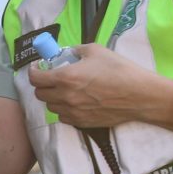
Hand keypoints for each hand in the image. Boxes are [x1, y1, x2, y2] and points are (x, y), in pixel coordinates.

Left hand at [28, 43, 151, 127]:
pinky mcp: (82, 123)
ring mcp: (73, 113)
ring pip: (51, 107)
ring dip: (53, 98)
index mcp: (65, 77)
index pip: (35, 78)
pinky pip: (64, 117)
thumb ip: (75, 51)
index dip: (33, 71)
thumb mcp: (95, 50)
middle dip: (42, 84)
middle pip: (40, 94)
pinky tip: (75, 102)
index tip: (38, 67)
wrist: (139, 95)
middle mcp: (65, 97)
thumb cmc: (119, 70)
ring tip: (65, 90)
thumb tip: (66, 54)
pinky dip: (65, 109)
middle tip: (52, 77)